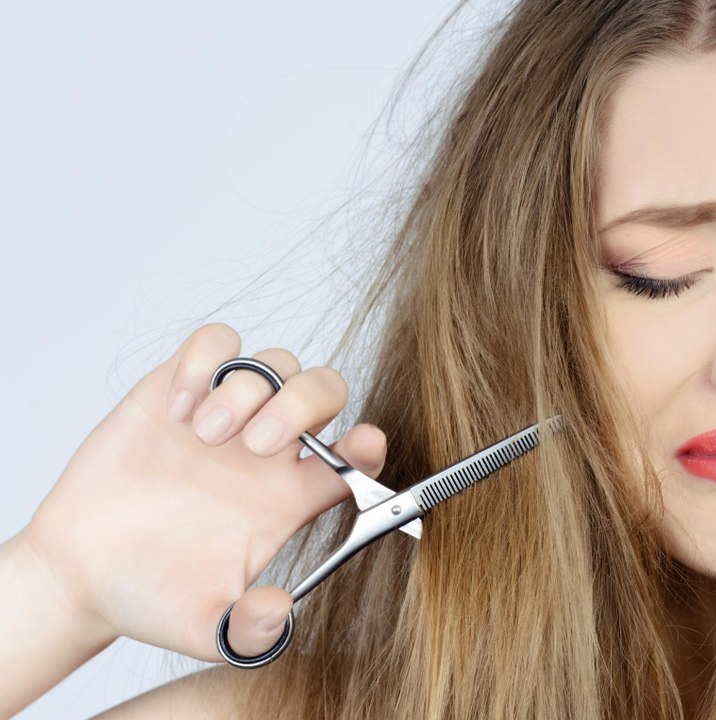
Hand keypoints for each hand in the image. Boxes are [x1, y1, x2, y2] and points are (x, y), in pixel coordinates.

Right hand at [21, 323, 385, 660]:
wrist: (79, 573)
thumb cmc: (150, 597)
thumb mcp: (204, 628)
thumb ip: (247, 629)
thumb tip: (281, 615)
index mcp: (292, 497)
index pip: (356, 456)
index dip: (368, 446)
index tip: (359, 448)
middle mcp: (270, 451)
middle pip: (325, 391)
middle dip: (304, 404)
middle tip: (258, 445)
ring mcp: (227, 415)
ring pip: (276, 363)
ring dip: (247, 390)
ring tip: (205, 436)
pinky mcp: (179, 389)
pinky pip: (217, 343)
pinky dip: (204, 361)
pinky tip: (176, 407)